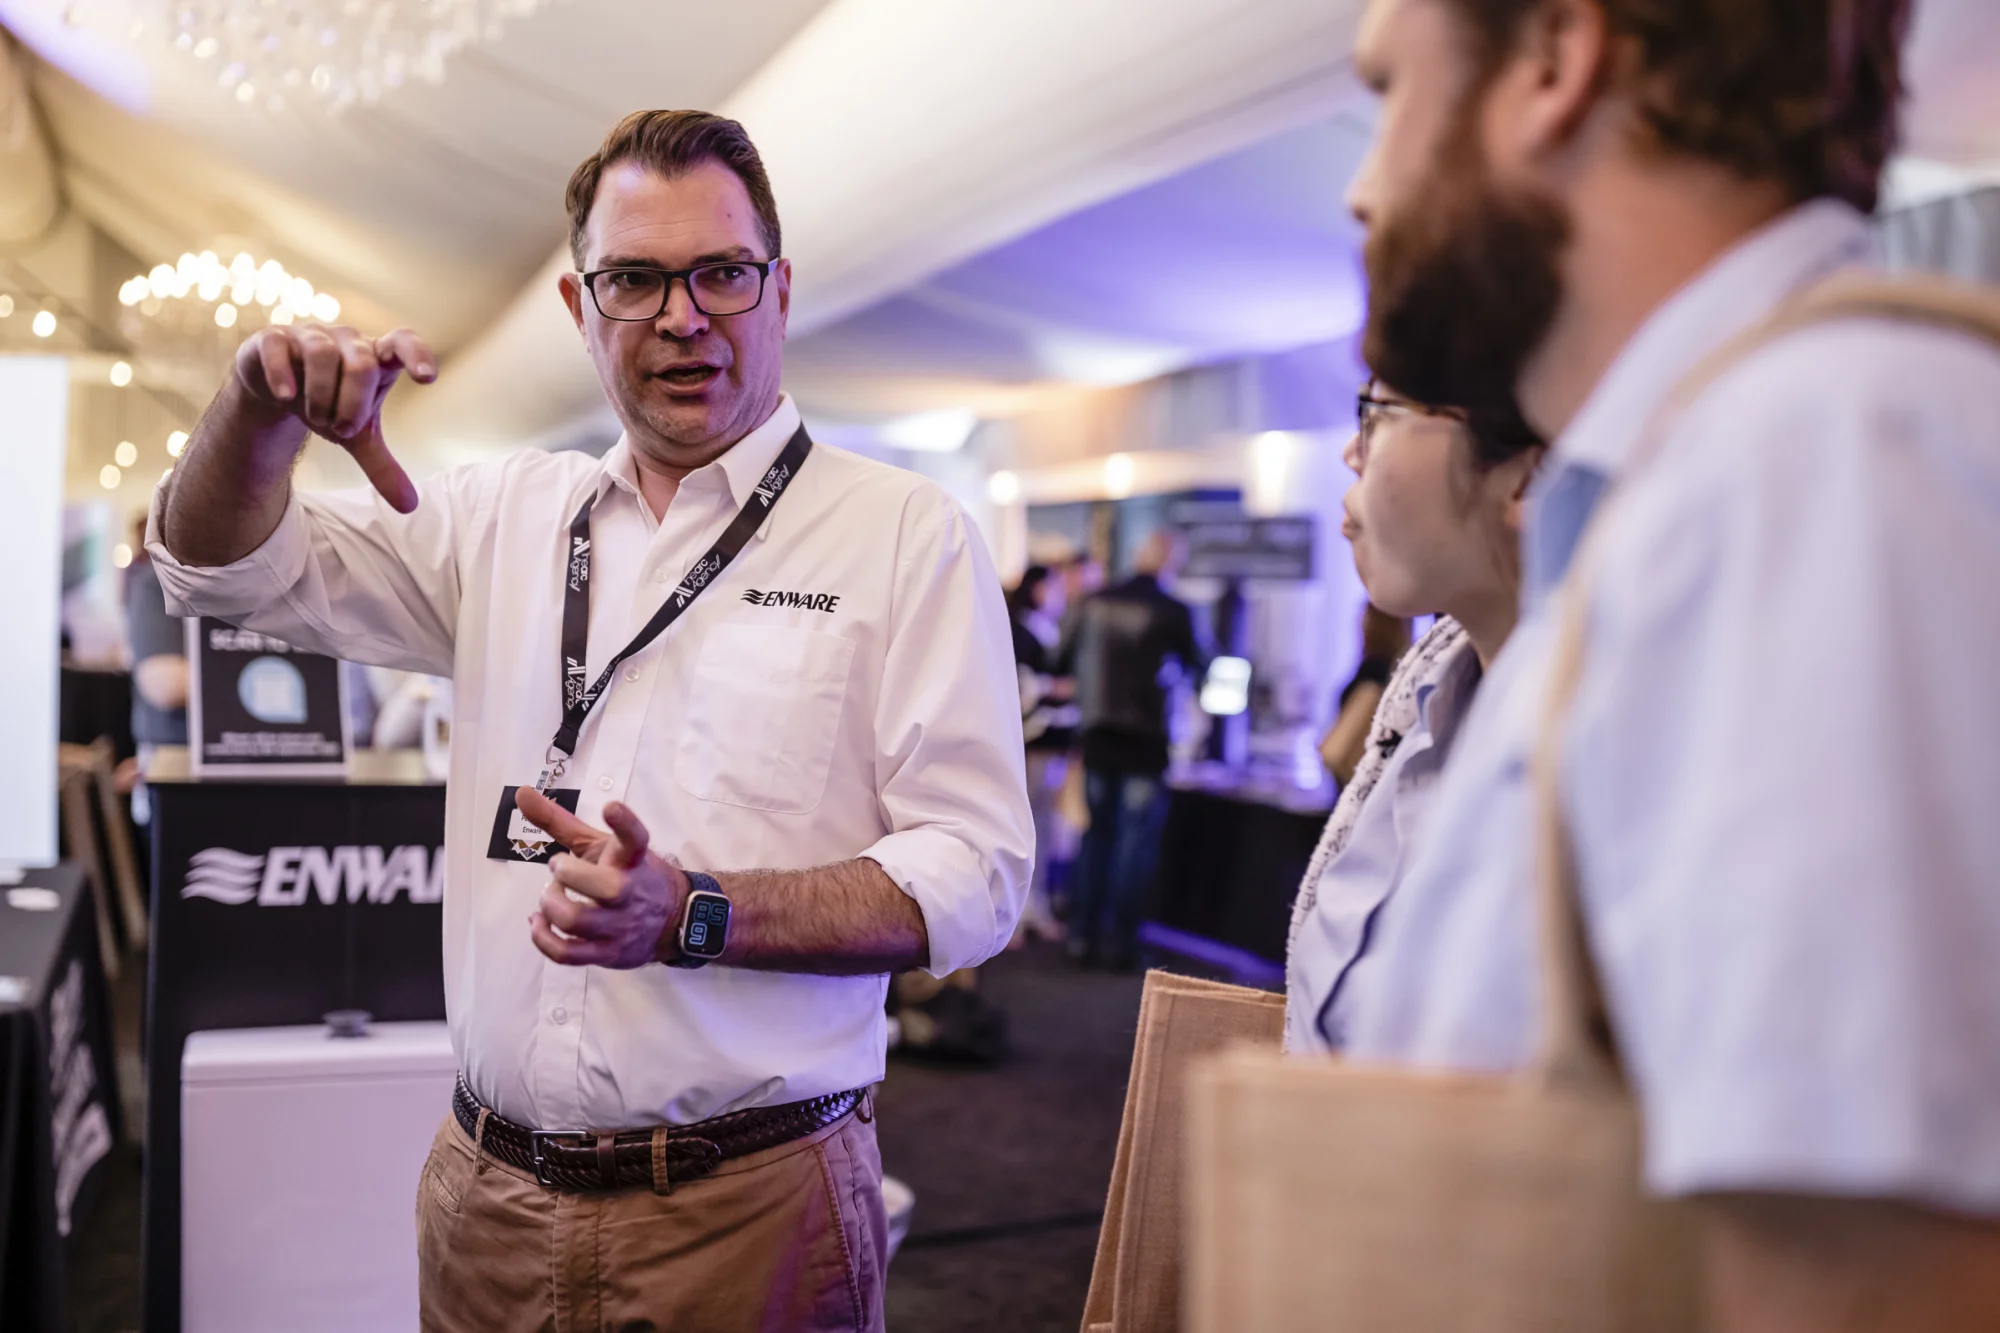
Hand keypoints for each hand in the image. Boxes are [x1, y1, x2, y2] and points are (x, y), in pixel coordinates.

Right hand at [234, 323, 436, 512]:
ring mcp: (309, 335)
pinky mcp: (273, 338)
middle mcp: (347, 340)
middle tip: (343, 428)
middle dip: (353, 404)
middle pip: (362, 364)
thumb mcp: (356, 437)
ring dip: (321, 396)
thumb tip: (410, 506)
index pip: (404, 342)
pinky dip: (283, 375)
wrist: (276, 390)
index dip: (418, 355)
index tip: (428, 379)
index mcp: (376, 357)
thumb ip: (382, 466)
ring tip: (316, 417)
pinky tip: (285, 397)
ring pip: (323, 355)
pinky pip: (279, 349)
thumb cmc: (328, 403)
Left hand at [513, 787, 689, 968]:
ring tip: (550, 896)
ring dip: (551, 904)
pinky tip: (538, 922)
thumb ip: (560, 821)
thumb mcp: (600, 844)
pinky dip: (542, 938)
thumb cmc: (627, 874)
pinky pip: (567, 954)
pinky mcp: (607, 953)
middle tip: (559, 866)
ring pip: (577, 920)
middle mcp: (629, 892)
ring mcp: (619, 926)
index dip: (625, 824)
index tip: (611, 807)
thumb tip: (520, 793)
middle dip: (569, 874)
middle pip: (606, 888)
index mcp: (632, 860)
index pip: (636, 839)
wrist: (672, 921)